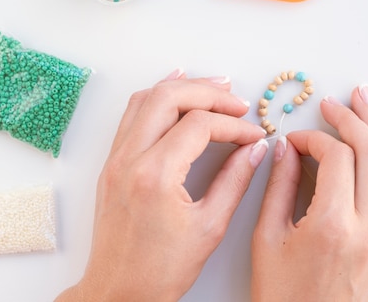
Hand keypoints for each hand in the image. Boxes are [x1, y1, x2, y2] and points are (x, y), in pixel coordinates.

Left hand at [57, 71, 267, 301]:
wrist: (118, 291)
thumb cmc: (160, 270)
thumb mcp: (210, 227)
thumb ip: (236, 181)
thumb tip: (254, 149)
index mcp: (155, 176)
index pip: (200, 125)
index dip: (233, 124)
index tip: (253, 134)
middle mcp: (129, 160)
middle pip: (169, 98)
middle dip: (209, 93)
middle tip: (237, 102)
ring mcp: (116, 159)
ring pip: (147, 99)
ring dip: (182, 88)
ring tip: (213, 86)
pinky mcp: (112, 163)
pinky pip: (132, 114)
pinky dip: (157, 97)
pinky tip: (175, 89)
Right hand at [251, 85, 367, 301]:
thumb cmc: (283, 295)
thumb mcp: (267, 238)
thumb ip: (279, 185)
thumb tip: (286, 147)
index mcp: (333, 226)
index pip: (336, 157)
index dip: (315, 137)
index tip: (296, 139)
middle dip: (353, 119)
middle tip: (336, 102)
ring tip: (366, 101)